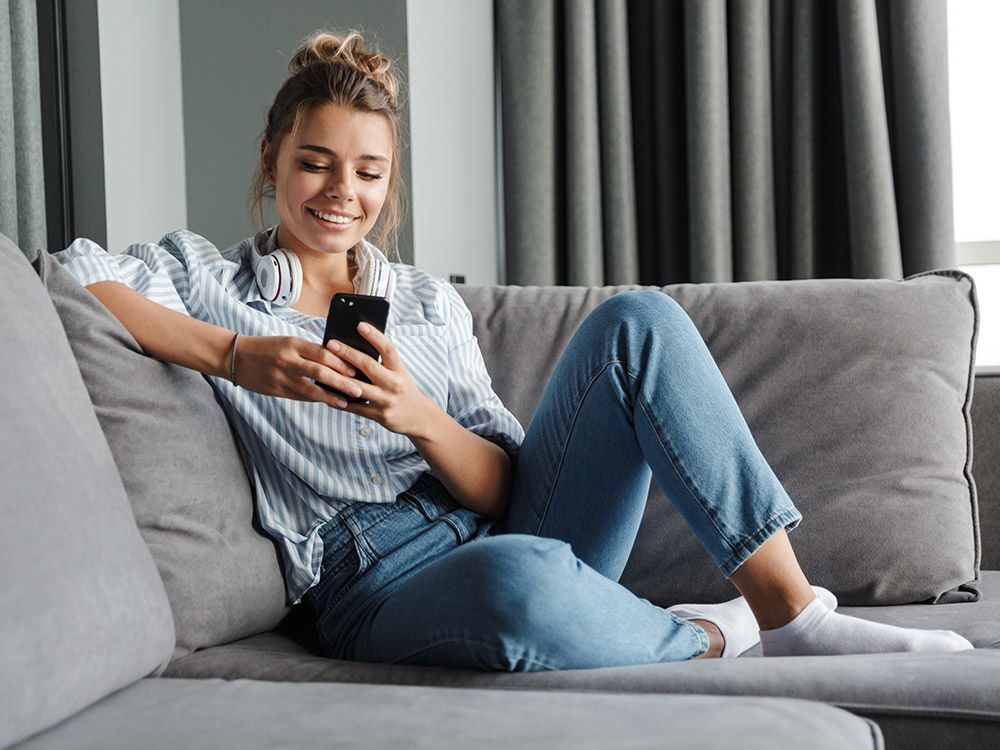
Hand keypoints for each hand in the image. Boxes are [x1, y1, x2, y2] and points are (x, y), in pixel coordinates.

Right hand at [231, 335, 366, 407]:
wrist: (236, 357)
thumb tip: (337, 360)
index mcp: (293, 344)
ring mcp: (281, 377)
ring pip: (310, 389)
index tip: (355, 370)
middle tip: (358, 389)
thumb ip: (310, 351)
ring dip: (330, 397)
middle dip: (341, 382)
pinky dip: (315, 399)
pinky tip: (327, 402)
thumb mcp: (289, 342)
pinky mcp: (276, 390)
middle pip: (320, 372)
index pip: (323, 353)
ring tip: (345, 402)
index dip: (341, 363)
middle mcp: (288, 360)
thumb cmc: (268, 347)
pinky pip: (300, 397)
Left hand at [326, 322, 439, 435]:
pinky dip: (341, 401)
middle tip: (331, 343)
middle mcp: (394, 383)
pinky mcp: (380, 415)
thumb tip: (357, 345)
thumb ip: (383, 362)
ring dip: (339, 378)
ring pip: (358, 387)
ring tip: (323, 368)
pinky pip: (356, 408)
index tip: (360, 325)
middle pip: (368, 365)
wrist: (419, 416)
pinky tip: (327, 394)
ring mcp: (386, 400)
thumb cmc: (403, 389)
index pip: (388, 348)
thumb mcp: (399, 373)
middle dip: (348, 353)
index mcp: (399, 369)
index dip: (374, 336)